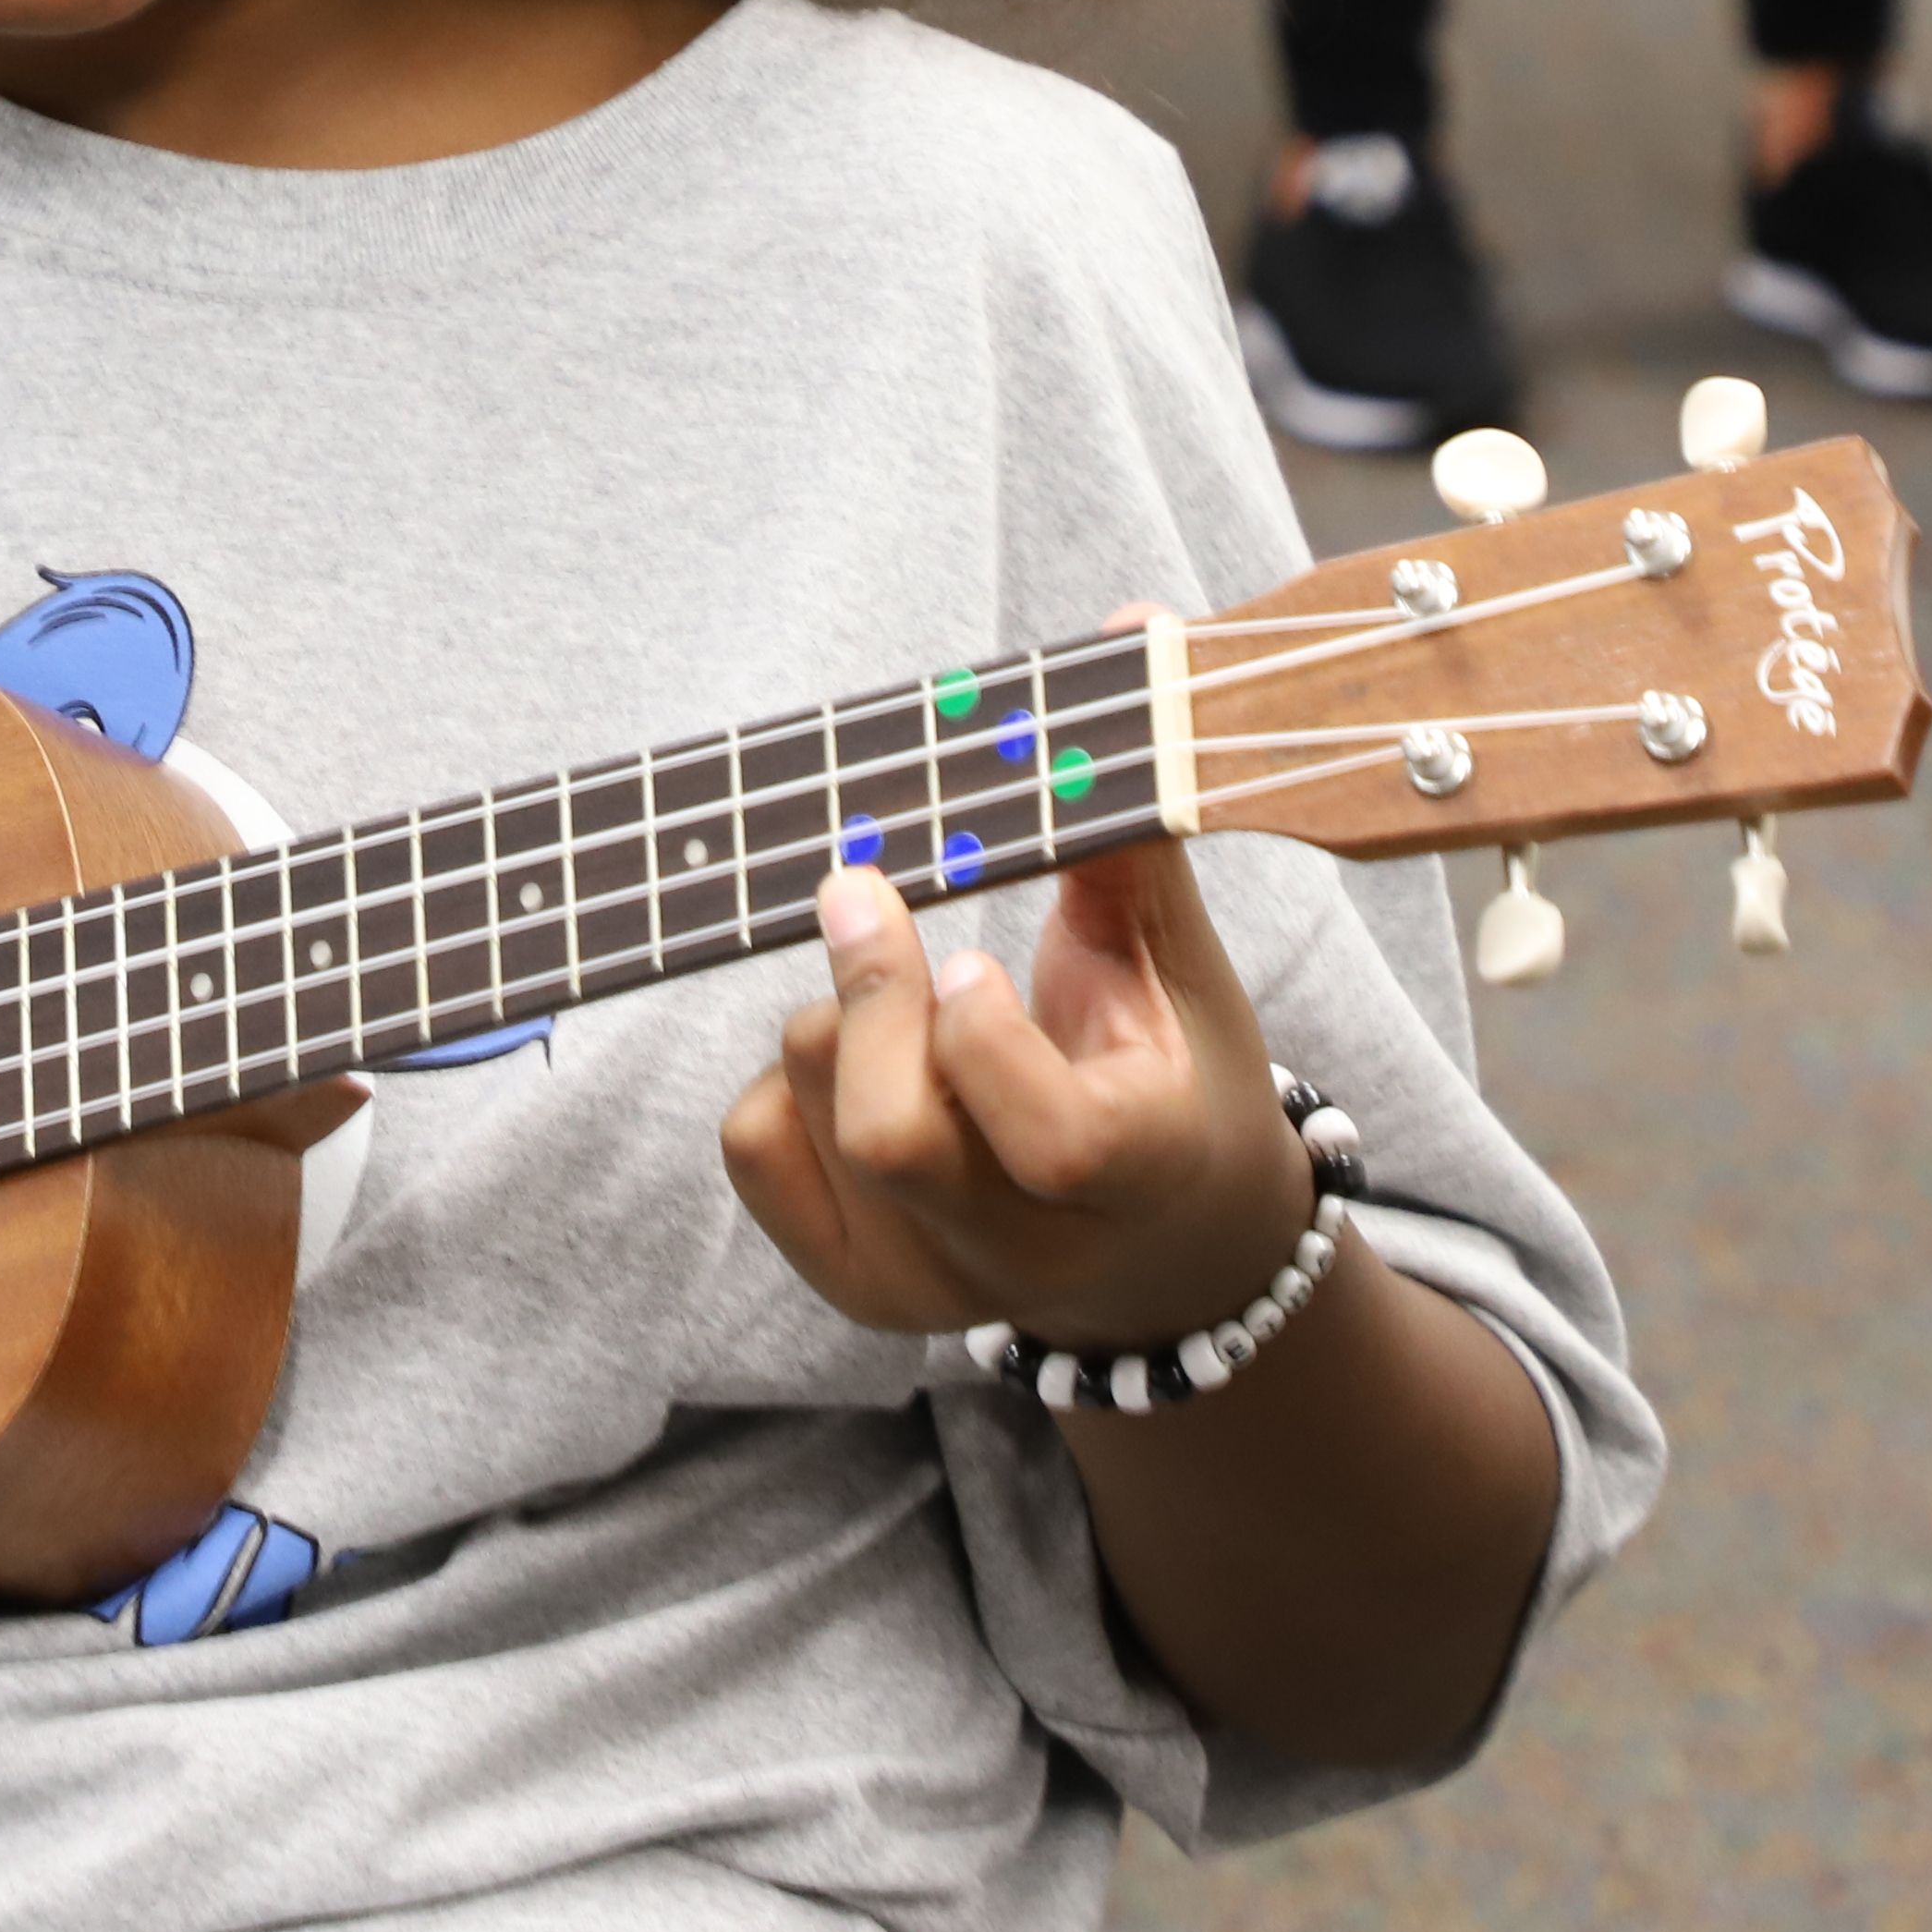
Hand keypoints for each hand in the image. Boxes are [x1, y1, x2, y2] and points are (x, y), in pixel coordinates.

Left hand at [720, 846, 1316, 1362]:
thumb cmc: (1171, 1079)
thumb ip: (1127, 840)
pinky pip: (754, 1141)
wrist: (1159, 1249)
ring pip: (812, 1104)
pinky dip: (783, 1075)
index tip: (969, 954)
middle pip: (893, 1136)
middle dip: (866, 992)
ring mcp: (931, 1285)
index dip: (987, 1037)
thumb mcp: (1176, 972)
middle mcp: (1032, 1257)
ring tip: (911, 1013)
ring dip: (836, 1017)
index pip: (1055, 1143)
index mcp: (1143, 1176)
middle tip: (864, 895)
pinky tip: (858, 1065)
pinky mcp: (854, 1284)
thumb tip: (1119, 646)